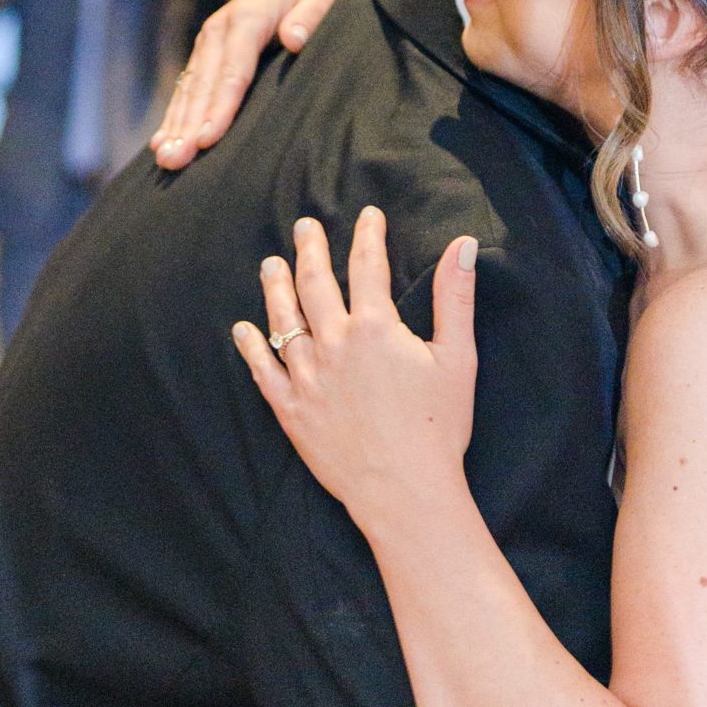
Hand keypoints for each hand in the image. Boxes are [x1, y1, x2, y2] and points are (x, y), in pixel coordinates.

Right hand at [153, 0, 375, 167]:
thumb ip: (312, 13)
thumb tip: (295, 37)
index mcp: (247, 17)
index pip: (233, 71)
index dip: (220, 107)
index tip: (208, 140)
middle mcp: (219, 29)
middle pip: (203, 85)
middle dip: (188, 125)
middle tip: (176, 161)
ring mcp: (209, 42)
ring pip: (190, 89)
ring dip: (175, 126)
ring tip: (165, 160)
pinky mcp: (206, 53)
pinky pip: (187, 89)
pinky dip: (174, 116)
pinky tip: (161, 143)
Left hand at [233, 208, 479, 534]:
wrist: (406, 490)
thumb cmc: (439, 426)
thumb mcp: (457, 357)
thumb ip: (455, 296)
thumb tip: (463, 245)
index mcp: (374, 328)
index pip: (367, 266)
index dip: (368, 236)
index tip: (367, 216)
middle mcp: (333, 345)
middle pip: (315, 284)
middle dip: (310, 250)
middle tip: (304, 226)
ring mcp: (307, 378)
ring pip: (283, 320)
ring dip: (276, 288)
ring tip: (271, 265)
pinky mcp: (292, 411)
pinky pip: (263, 372)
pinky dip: (251, 348)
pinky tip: (242, 330)